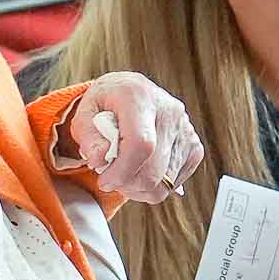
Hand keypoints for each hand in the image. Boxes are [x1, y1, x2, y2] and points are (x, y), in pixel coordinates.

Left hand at [66, 72, 202, 203]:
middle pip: (154, 170)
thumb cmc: (106, 104)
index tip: (105, 181)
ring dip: (138, 187)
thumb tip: (99, 161)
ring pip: (164, 183)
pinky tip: (141, 170)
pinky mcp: (194, 147)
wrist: (131, 91)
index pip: (141, 143)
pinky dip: (153, 186)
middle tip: (110, 177)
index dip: (122, 171)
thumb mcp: (84, 114)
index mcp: (139, 96)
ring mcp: (185, 129)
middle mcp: (169, 110)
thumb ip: (87, 137)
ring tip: (125, 171)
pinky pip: (173, 183)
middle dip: (126, 184)